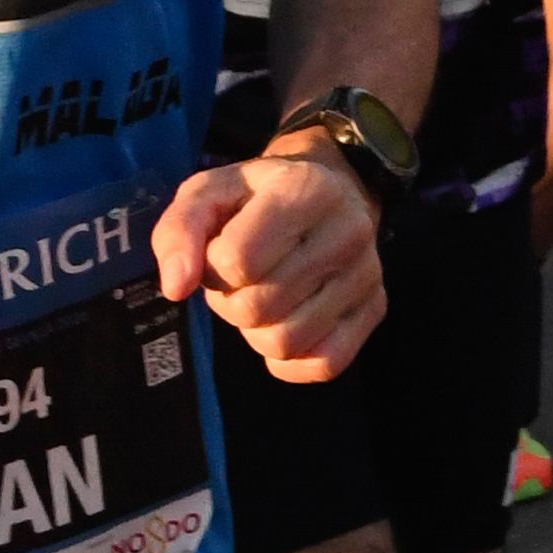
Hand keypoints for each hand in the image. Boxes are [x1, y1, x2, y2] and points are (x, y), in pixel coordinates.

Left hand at [158, 150, 386, 387]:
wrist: (333, 188)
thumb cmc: (259, 195)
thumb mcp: (209, 192)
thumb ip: (180, 231)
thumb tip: (177, 287)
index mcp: (305, 190)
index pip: (237, 261)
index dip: (212, 266)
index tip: (221, 249)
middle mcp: (347, 231)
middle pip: (257, 308)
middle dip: (231, 300)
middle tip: (240, 278)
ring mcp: (367, 274)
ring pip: (286, 343)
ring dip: (257, 330)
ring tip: (264, 295)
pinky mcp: (376, 308)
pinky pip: (324, 364)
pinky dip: (292, 360)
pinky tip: (286, 324)